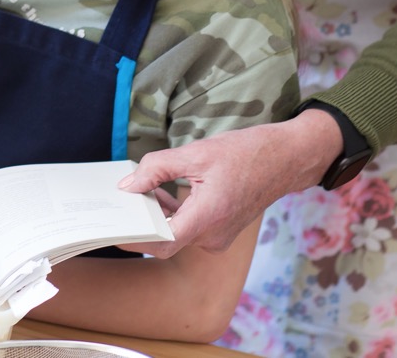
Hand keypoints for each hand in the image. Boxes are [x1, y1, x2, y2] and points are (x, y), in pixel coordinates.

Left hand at [117, 110, 341, 256]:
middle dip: (140, 222)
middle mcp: (213, 236)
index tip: (111, 227)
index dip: (134, 239)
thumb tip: (128, 186)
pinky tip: (160, 192)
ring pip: (176, 233)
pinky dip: (172, 213)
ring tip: (137, 190)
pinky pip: (189, 228)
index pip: (162, 242)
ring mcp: (218, 236)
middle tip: (118, 203)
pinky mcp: (220, 231)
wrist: (285, 159)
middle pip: (165, 239)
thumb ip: (157, 169)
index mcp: (208, 217)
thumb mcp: (196, 153)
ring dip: (156, 215)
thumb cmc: (245, 153)